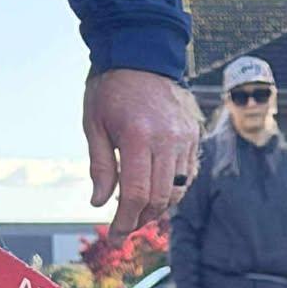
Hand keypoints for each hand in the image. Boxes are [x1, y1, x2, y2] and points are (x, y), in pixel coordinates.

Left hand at [84, 70, 201, 233]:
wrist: (141, 52)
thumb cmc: (111, 88)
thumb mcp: (94, 124)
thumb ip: (100, 167)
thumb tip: (100, 203)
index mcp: (137, 136)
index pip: (136, 194)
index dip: (125, 221)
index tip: (115, 236)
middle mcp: (166, 139)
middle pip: (159, 199)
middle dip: (141, 220)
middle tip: (124, 228)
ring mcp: (183, 138)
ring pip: (176, 191)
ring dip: (157, 208)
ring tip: (139, 211)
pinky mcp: (192, 136)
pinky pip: (187, 176)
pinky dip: (171, 190)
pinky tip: (155, 191)